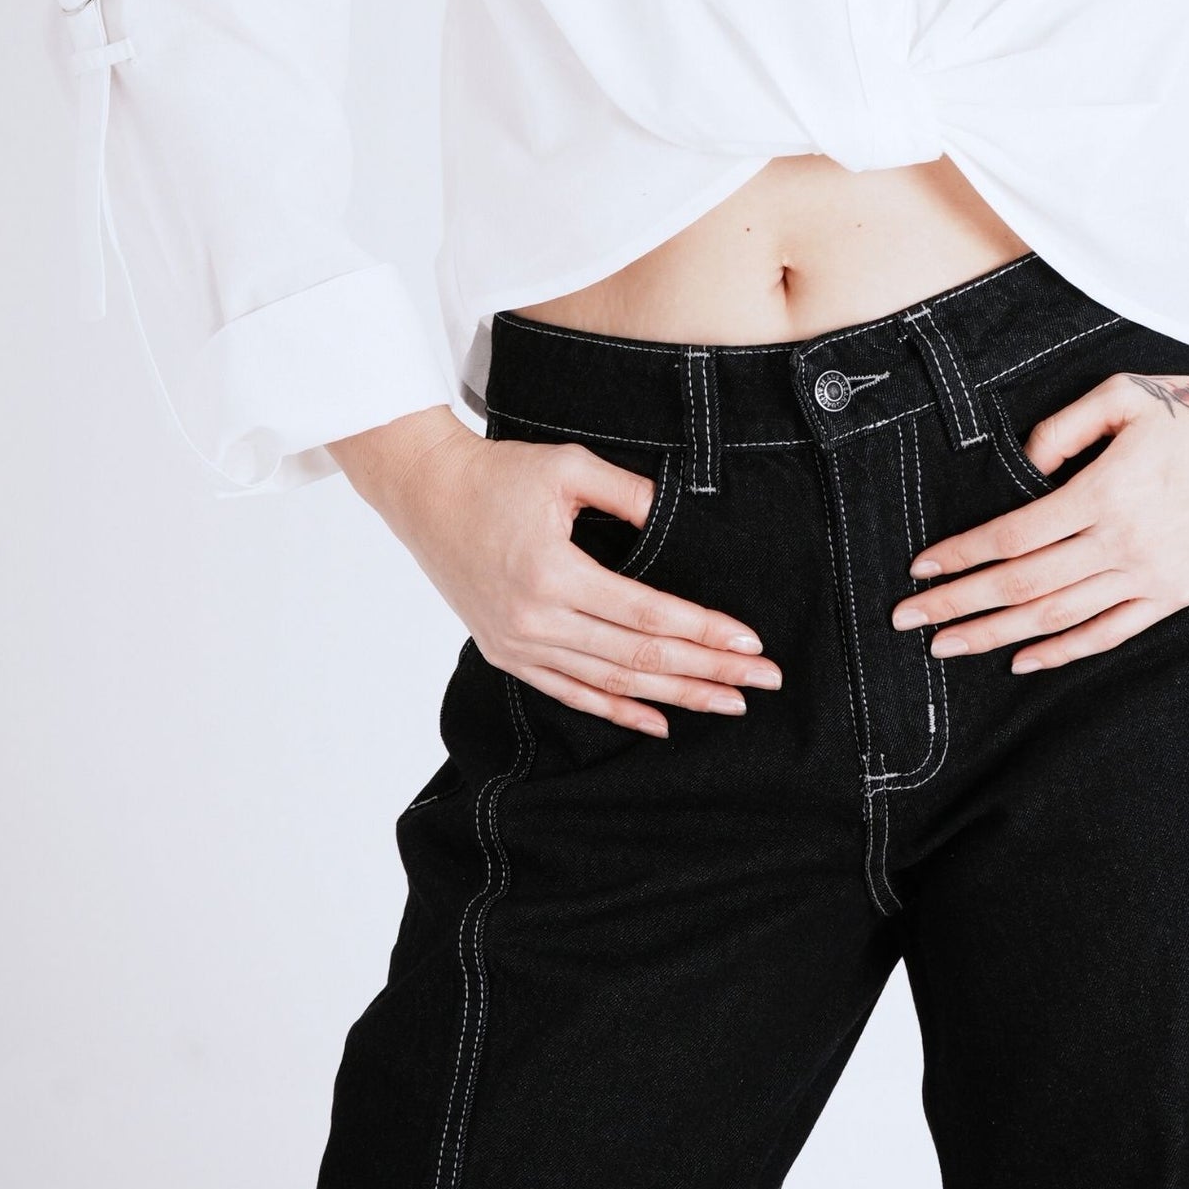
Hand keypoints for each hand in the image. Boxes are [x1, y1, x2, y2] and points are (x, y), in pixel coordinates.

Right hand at [330, 406, 780, 737]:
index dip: (703, 630)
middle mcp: (534, 620)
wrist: (427, 494)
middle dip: (707, 671)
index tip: (751, 642)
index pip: (647, 614)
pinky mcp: (507, 653)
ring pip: (609, 683)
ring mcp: (517, 644)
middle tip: (762, 682)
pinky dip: (616, 710)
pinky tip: (659, 721)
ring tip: (728, 703)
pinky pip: (569, 693)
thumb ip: (632, 494)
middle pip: (637, 657)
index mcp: (552, 574)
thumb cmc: (499, 473)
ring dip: (673, 696)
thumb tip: (687, 514)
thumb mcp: (570, 467)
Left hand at [889, 317, 1188, 672]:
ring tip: (949, 646)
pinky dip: (1062, 651)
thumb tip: (1024, 466)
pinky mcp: (1175, 592)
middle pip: (1023, 586)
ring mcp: (1152, 574)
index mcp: (1106, 493)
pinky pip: (1109, 633)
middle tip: (909, 621)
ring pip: (1058, 618)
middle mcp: (1125, 543)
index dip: (961, 556)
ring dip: (997, 635)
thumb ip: (1063, 429)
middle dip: (958, 606)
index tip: (920, 570)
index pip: (1013, 536)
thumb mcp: (1124, 395)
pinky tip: (1022, 659)